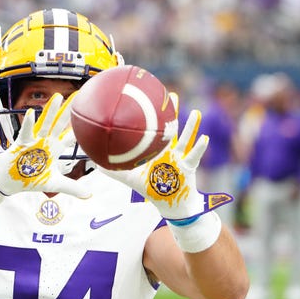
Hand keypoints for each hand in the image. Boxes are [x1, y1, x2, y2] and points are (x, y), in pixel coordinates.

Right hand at [0, 92, 89, 197]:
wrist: (9, 180)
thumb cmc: (30, 179)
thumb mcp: (54, 183)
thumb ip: (72, 188)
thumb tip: (89, 195)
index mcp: (55, 149)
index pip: (70, 136)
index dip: (80, 127)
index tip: (90, 114)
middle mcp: (46, 142)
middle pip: (60, 124)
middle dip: (68, 110)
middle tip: (78, 95)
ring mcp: (34, 141)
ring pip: (45, 124)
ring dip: (50, 111)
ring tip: (57, 96)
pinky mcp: (21, 144)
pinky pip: (26, 132)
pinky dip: (28, 123)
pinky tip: (32, 113)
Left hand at [101, 108, 232, 221]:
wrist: (169, 203)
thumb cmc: (151, 189)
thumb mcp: (131, 179)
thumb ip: (115, 172)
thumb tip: (95, 164)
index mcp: (155, 150)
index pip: (153, 130)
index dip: (152, 117)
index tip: (150, 100)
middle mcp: (169, 150)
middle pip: (170, 128)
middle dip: (171, 113)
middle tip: (171, 95)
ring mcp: (180, 157)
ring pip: (186, 138)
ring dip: (191, 126)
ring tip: (196, 112)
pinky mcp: (189, 166)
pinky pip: (194, 156)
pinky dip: (199, 147)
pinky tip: (204, 138)